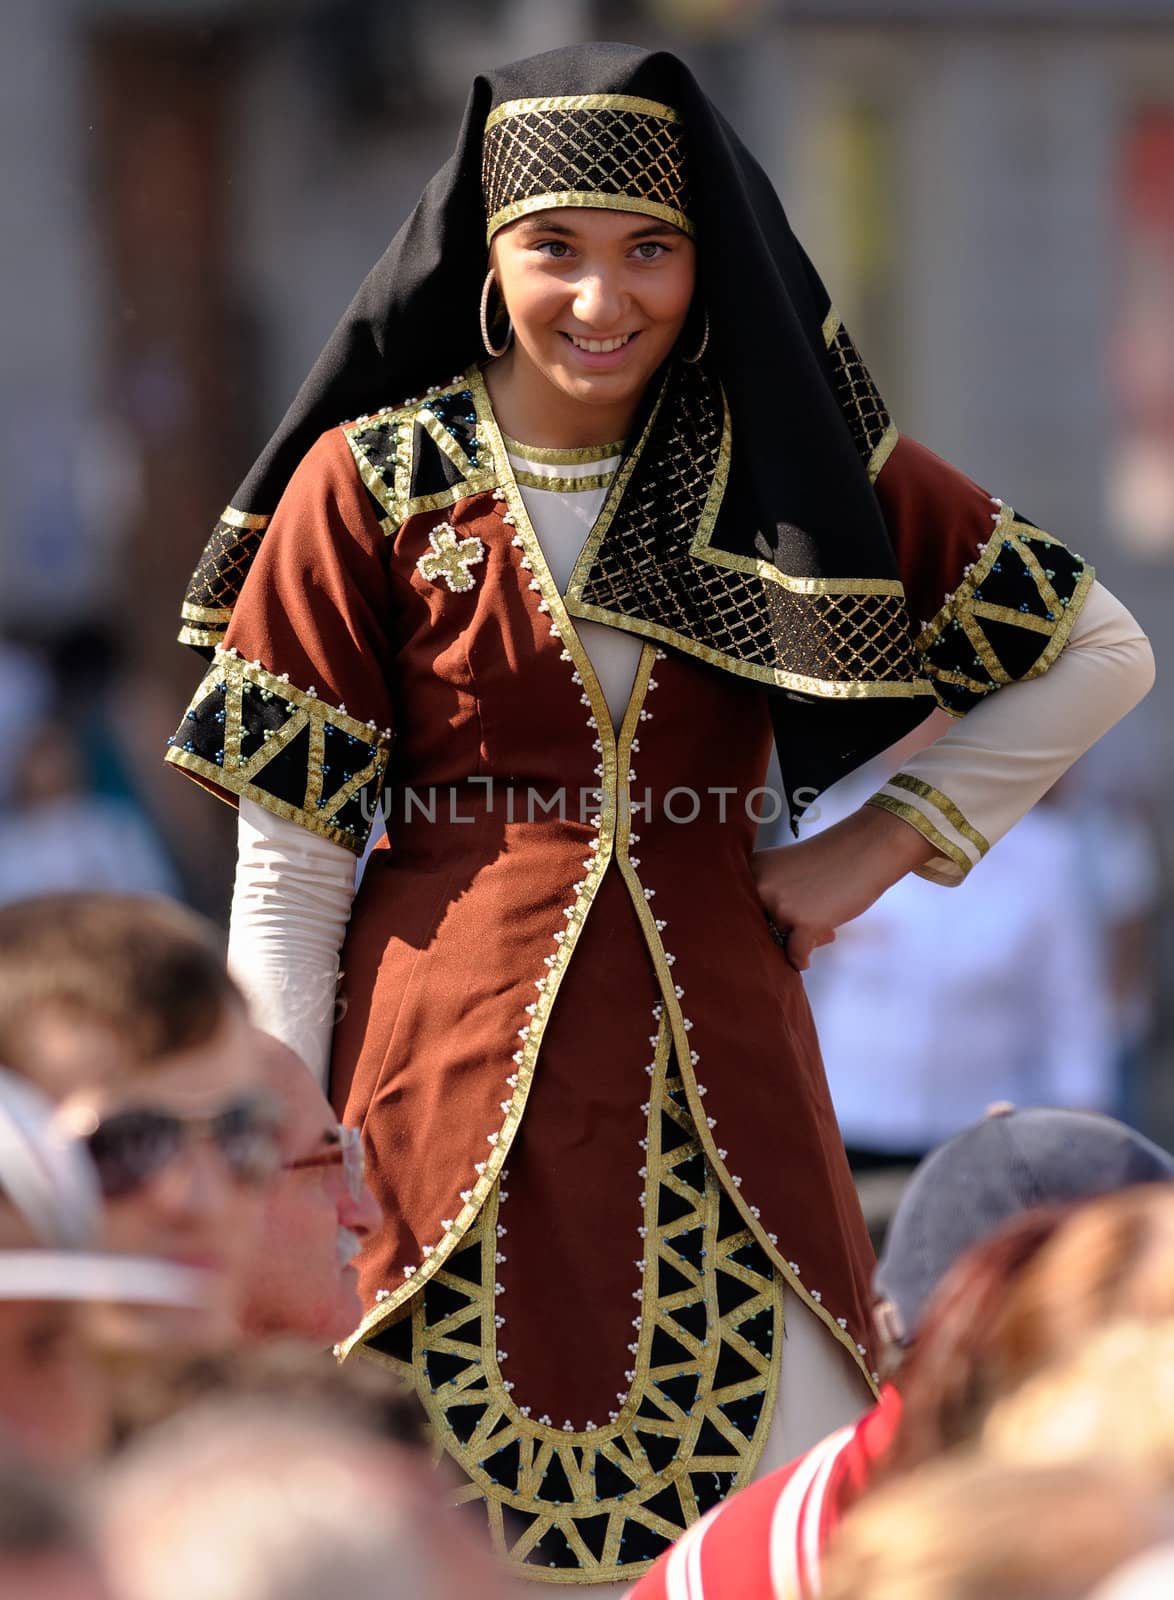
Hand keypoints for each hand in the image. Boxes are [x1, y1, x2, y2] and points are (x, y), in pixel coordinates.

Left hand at [752, 804, 936, 970]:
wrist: (866, 848)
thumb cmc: (831, 858)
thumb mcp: (787, 870)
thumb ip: (772, 897)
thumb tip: (769, 939)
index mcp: (753, 870)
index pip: (742, 909)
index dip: (757, 920)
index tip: (762, 926)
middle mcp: (760, 888)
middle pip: (759, 927)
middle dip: (779, 930)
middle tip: (806, 916)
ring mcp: (781, 906)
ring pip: (779, 941)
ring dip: (797, 938)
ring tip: (821, 918)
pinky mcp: (803, 923)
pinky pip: (796, 956)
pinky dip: (803, 959)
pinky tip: (810, 953)